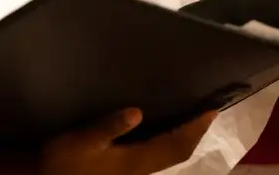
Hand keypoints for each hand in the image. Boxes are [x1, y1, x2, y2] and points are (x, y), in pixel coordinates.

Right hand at [38, 108, 217, 174]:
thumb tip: (137, 111)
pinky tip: (159, 133)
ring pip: (169, 155)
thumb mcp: (82, 142)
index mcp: (137, 159)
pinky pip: (158, 156)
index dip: (196, 128)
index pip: (176, 143)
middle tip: (207, 112)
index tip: (211, 110)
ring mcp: (135, 172)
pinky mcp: (126, 172)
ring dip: (183, 138)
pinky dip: (168, 142)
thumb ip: (108, 126)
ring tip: (189, 119)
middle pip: (178, 152)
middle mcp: (142, 168)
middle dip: (195, 133)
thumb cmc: (67, 166)